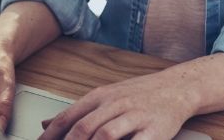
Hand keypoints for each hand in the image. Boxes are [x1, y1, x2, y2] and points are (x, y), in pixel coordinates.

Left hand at [38, 70, 194, 139]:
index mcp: (101, 96)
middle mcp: (116, 104)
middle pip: (84, 128)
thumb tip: (45, 125)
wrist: (178, 88)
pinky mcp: (154, 131)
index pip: (69, 117)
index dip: (51, 136)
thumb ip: (78, 112)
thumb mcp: (106, 97)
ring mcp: (135, 116)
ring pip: (105, 136)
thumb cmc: (140, 94)